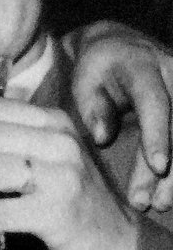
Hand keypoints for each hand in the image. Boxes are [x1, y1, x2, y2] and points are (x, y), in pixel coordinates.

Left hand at [68, 20, 172, 210]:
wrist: (120, 45)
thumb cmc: (97, 68)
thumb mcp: (85, 79)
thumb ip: (92, 106)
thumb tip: (102, 138)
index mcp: (145, 66)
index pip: (155, 103)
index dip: (158, 135)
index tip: (158, 166)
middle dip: (169, 169)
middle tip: (150, 202)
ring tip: (159, 204)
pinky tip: (169, 191)